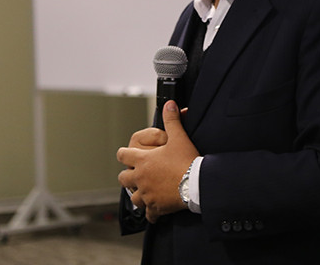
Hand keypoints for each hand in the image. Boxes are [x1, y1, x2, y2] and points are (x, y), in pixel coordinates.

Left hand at [117, 100, 198, 222]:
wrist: (196, 184)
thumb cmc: (187, 161)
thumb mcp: (179, 137)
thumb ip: (172, 120)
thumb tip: (170, 104)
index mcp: (143, 160)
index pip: (123, 155)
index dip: (123, 154)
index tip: (125, 154)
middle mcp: (141, 178)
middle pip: (123, 178)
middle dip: (127, 176)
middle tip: (134, 175)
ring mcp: (147, 194)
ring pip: (133, 198)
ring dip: (137, 195)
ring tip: (143, 193)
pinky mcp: (156, 207)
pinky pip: (149, 214)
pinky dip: (151, 213)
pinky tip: (154, 212)